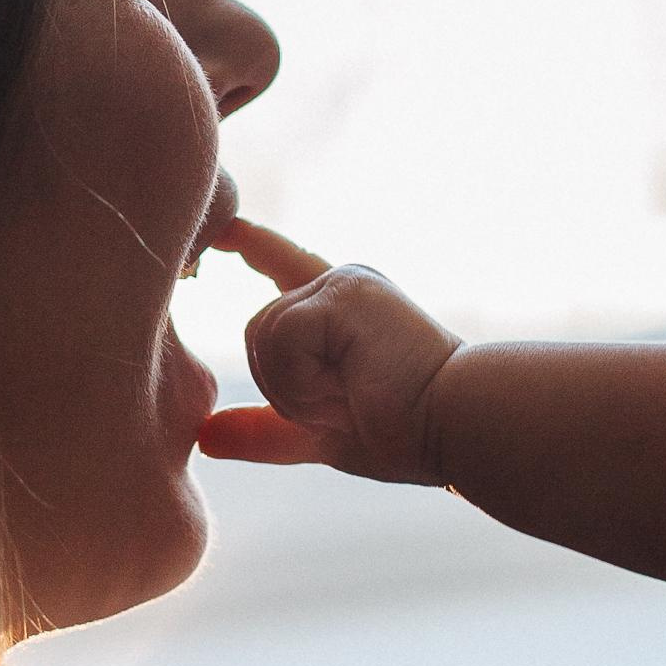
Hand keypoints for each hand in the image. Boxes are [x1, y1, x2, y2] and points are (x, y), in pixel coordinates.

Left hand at [194, 219, 463, 483]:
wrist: (460, 426)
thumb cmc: (411, 432)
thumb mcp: (322, 432)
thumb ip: (265, 429)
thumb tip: (205, 438)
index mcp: (345, 310)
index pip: (286, 267)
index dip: (255, 244)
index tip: (228, 227)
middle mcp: (343, 285)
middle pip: (258, 330)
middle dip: (287, 386)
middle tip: (350, 403)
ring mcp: (343, 284)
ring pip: (263, 335)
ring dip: (297, 388)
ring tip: (356, 394)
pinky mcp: (342, 294)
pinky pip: (281, 340)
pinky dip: (304, 381)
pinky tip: (353, 385)